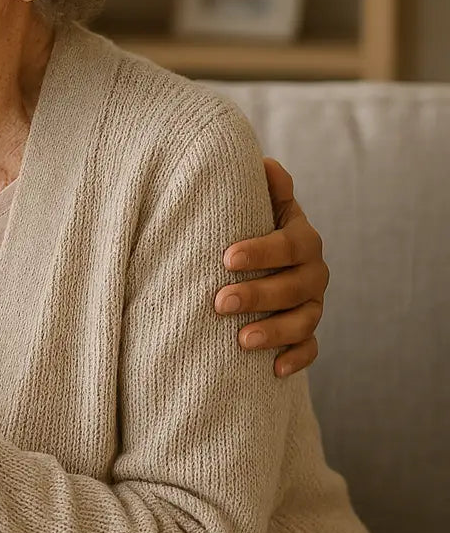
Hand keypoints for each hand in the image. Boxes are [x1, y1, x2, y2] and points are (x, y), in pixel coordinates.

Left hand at [217, 158, 327, 377]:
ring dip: (275, 332)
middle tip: (220, 302)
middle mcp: (313, 272)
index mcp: (301, 239)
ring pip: (305, 321)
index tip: (226, 257)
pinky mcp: (306, 332)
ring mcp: (312, 304)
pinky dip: (296, 360)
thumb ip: (262, 188)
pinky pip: (311, 349)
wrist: (257, 260)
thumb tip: (263, 162)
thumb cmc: (247, 227)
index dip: (263, 251)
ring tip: (242, 341)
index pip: (292, 244)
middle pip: (297, 286)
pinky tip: (273, 370)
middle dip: (259, 295)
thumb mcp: (255, 205)